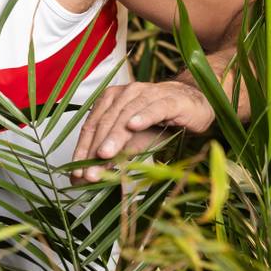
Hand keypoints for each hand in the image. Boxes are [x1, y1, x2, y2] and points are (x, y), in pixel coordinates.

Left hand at [71, 80, 213, 182]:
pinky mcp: (169, 99)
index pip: (92, 126)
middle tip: (88, 173)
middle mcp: (125, 93)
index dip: (82, 150)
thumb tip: (90, 177)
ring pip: (126, 115)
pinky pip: (153, 108)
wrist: (194, 105)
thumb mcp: (134, 142)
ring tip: (103, 155)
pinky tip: (133, 126)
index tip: (76, 174)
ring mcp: (147, 93)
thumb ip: (114, 155)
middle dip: (94, 149)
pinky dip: (142, 116)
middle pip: (105, 122)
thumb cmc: (160, 123)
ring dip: (114, 137)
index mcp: (110, 100)